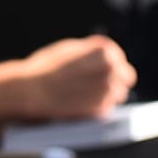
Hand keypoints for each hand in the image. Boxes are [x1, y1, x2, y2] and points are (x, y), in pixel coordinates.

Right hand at [17, 35, 136, 120]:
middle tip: (98, 81)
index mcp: (103, 51)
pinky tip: (82, 101)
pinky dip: (99, 105)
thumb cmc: (46, 68)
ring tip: (86, 92)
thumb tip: (104, 52)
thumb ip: (90, 50)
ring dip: (108, 92)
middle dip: (114, 77)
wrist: (31, 91)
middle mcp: (110, 70)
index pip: (118, 56)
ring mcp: (107, 91)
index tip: (100, 66)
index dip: (109, 61)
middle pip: (126, 75)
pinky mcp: (100, 110)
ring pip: (119, 93)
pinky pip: (108, 107)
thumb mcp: (69, 48)